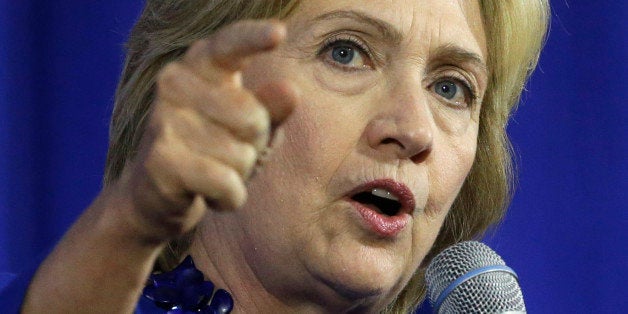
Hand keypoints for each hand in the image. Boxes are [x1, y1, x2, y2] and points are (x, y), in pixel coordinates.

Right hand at [112, 20, 298, 243]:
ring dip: (240, 174)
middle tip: (227, 151)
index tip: (279, 33)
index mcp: (200, 65)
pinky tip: (210, 195)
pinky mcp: (161, 161)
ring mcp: (164, 121)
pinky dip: (230, 198)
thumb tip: (291, 90)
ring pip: (242, 156)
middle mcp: (175, 83)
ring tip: (213, 170)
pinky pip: (227, 183)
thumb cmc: (211, 149)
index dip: (254, 39)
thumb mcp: (248, 127)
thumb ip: (271, 108)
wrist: (154, 194)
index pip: (229, 45)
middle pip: (254, 117)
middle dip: (255, 146)